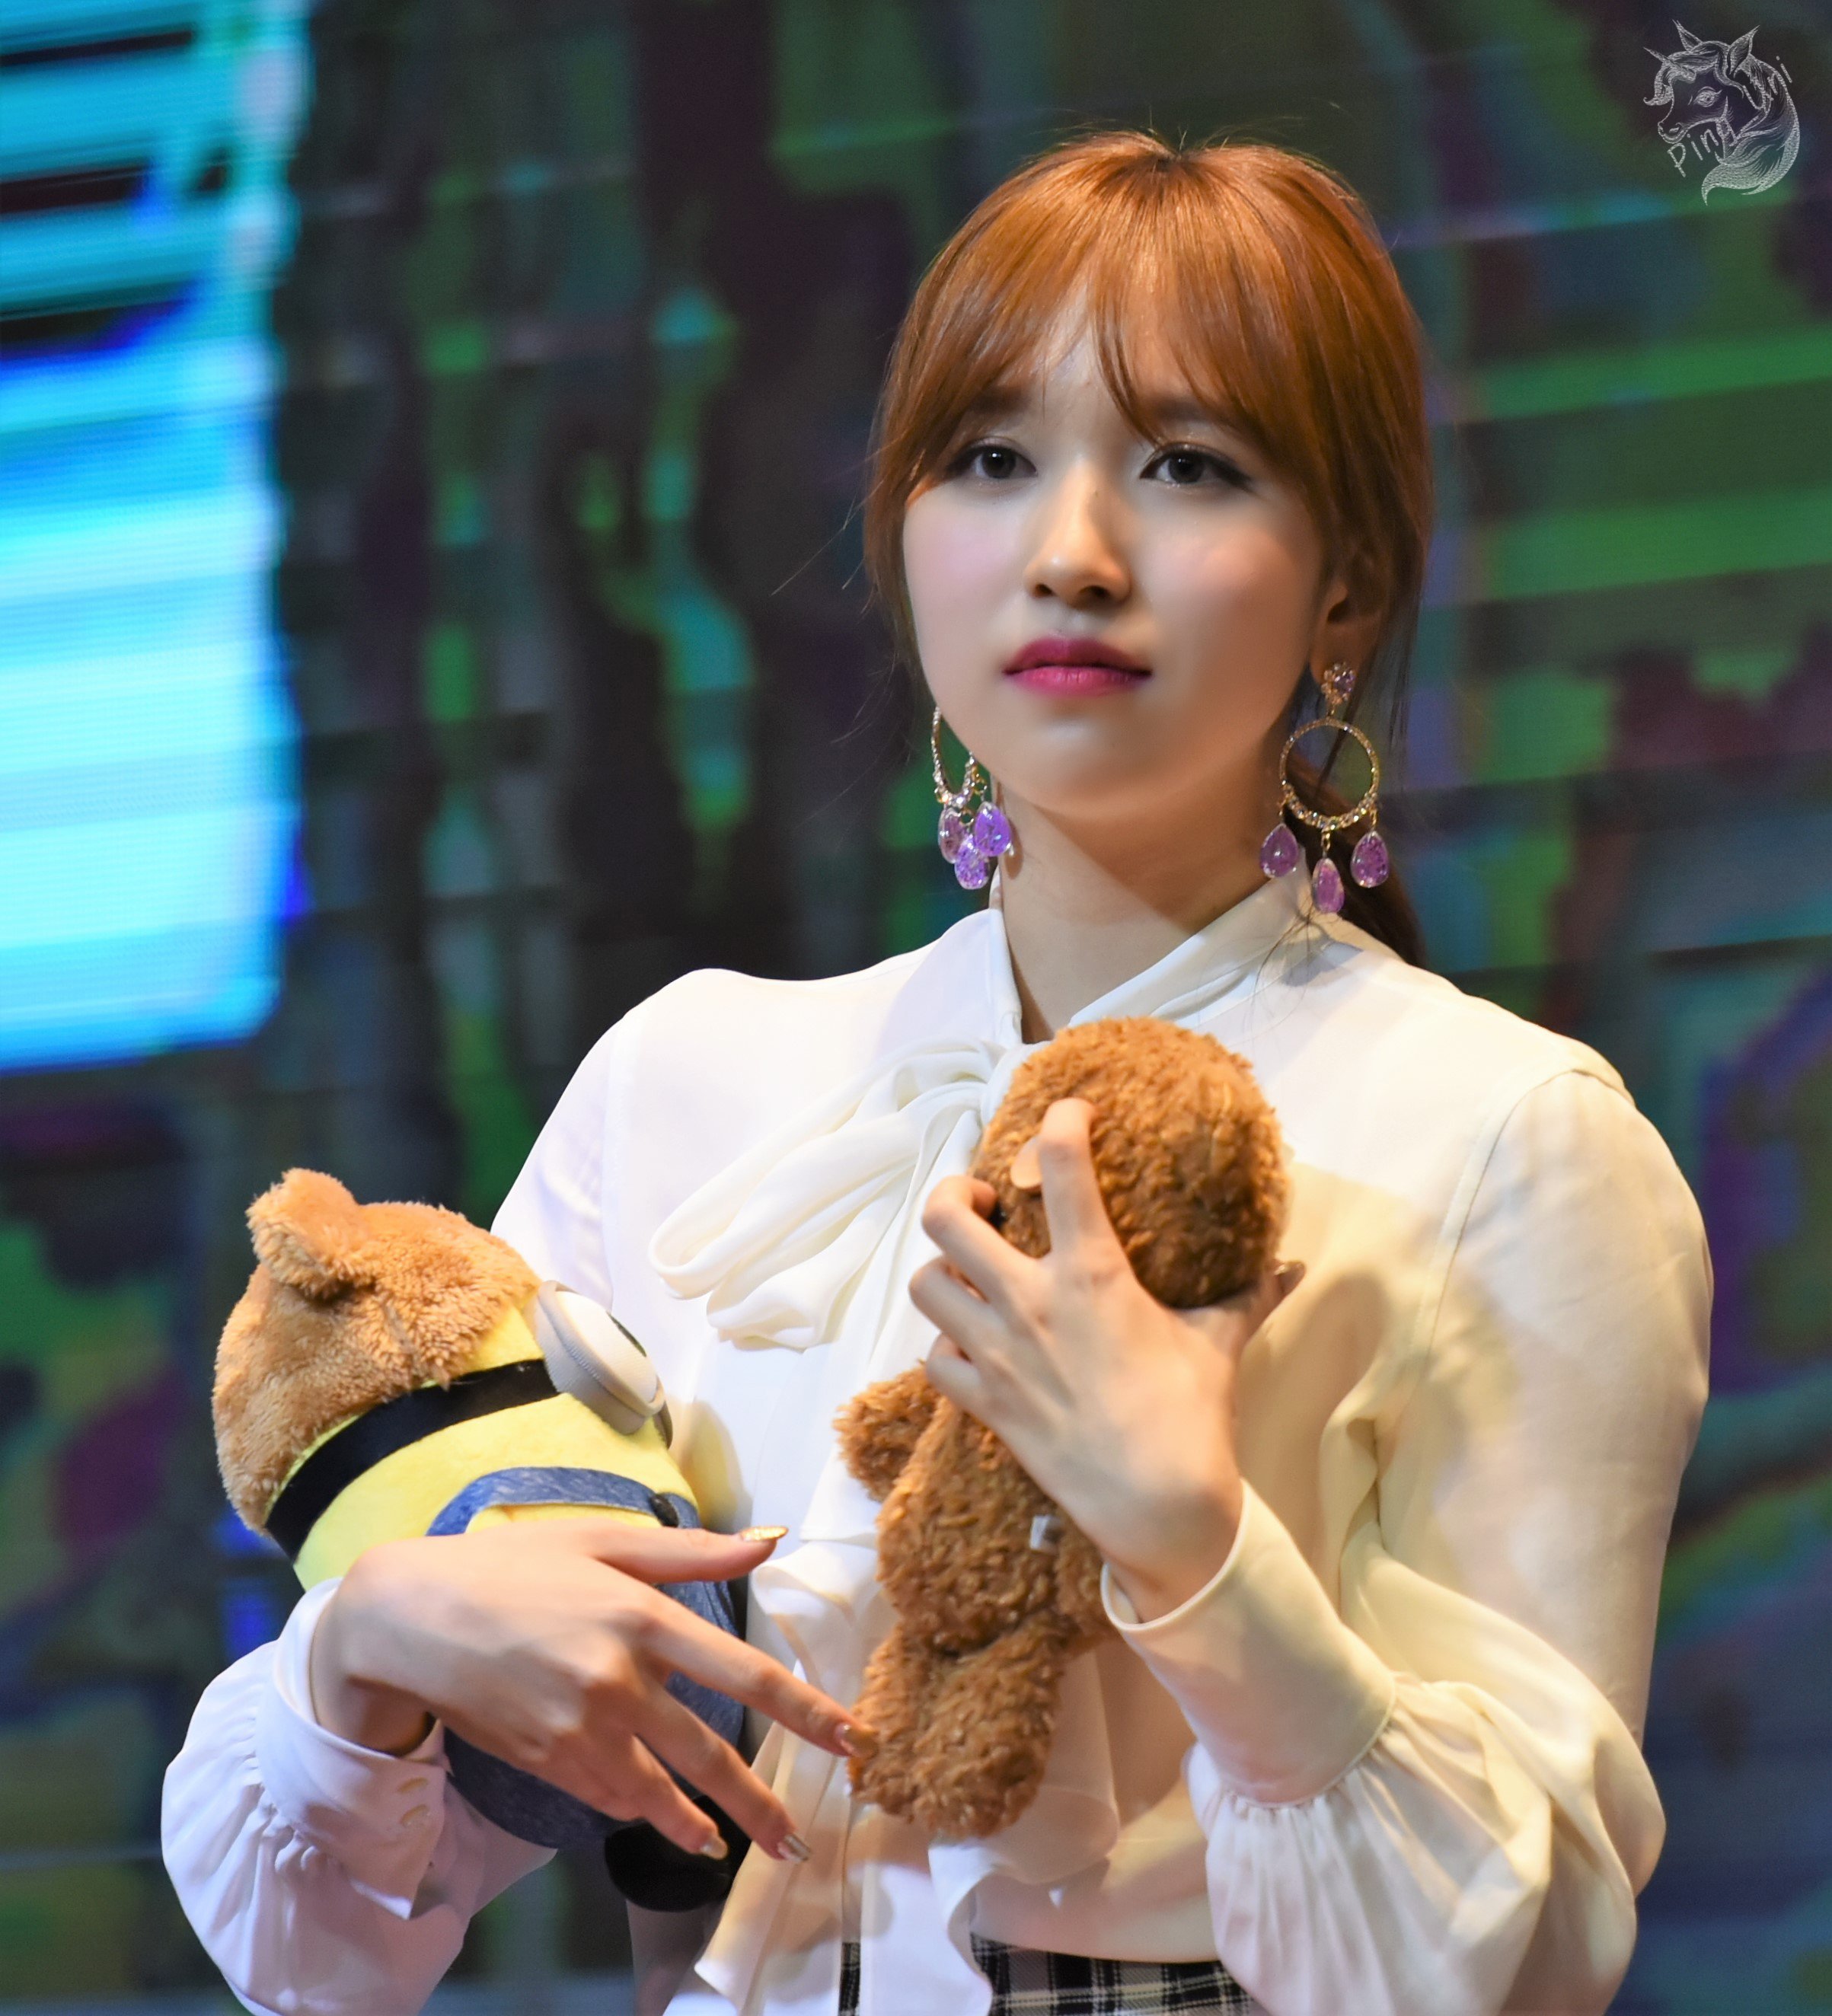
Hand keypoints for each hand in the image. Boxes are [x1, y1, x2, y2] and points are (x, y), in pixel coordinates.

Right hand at [311, 1518, 859, 1862]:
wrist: (412, 1617)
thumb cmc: (513, 1565)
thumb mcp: (602, 1539)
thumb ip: (691, 1550)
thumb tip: (769, 1541)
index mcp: (642, 1615)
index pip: (743, 1670)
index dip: (803, 1709)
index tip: (849, 1738)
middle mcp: (618, 1678)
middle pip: (709, 1753)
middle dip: (761, 1803)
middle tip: (800, 1839)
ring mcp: (580, 1729)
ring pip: (659, 1791)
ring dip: (701, 1823)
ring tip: (737, 1847)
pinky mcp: (548, 1760)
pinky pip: (610, 1796)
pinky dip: (641, 1809)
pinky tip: (665, 1818)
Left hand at [910, 1098, 1299, 1622]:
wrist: (1157, 1506)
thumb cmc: (1191, 1416)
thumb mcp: (1220, 1344)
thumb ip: (1249, 1296)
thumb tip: (1293, 1267)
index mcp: (1090, 1273)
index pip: (1059, 1165)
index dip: (1059, 1122)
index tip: (1068, 1115)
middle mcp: (1029, 1303)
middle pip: (946, 1216)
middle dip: (956, 1194)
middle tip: (984, 1203)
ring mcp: (998, 1353)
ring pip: (926, 1283)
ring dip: (943, 1270)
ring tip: (972, 1272)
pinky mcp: (984, 1403)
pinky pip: (935, 1357)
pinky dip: (946, 1344)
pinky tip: (973, 1343)